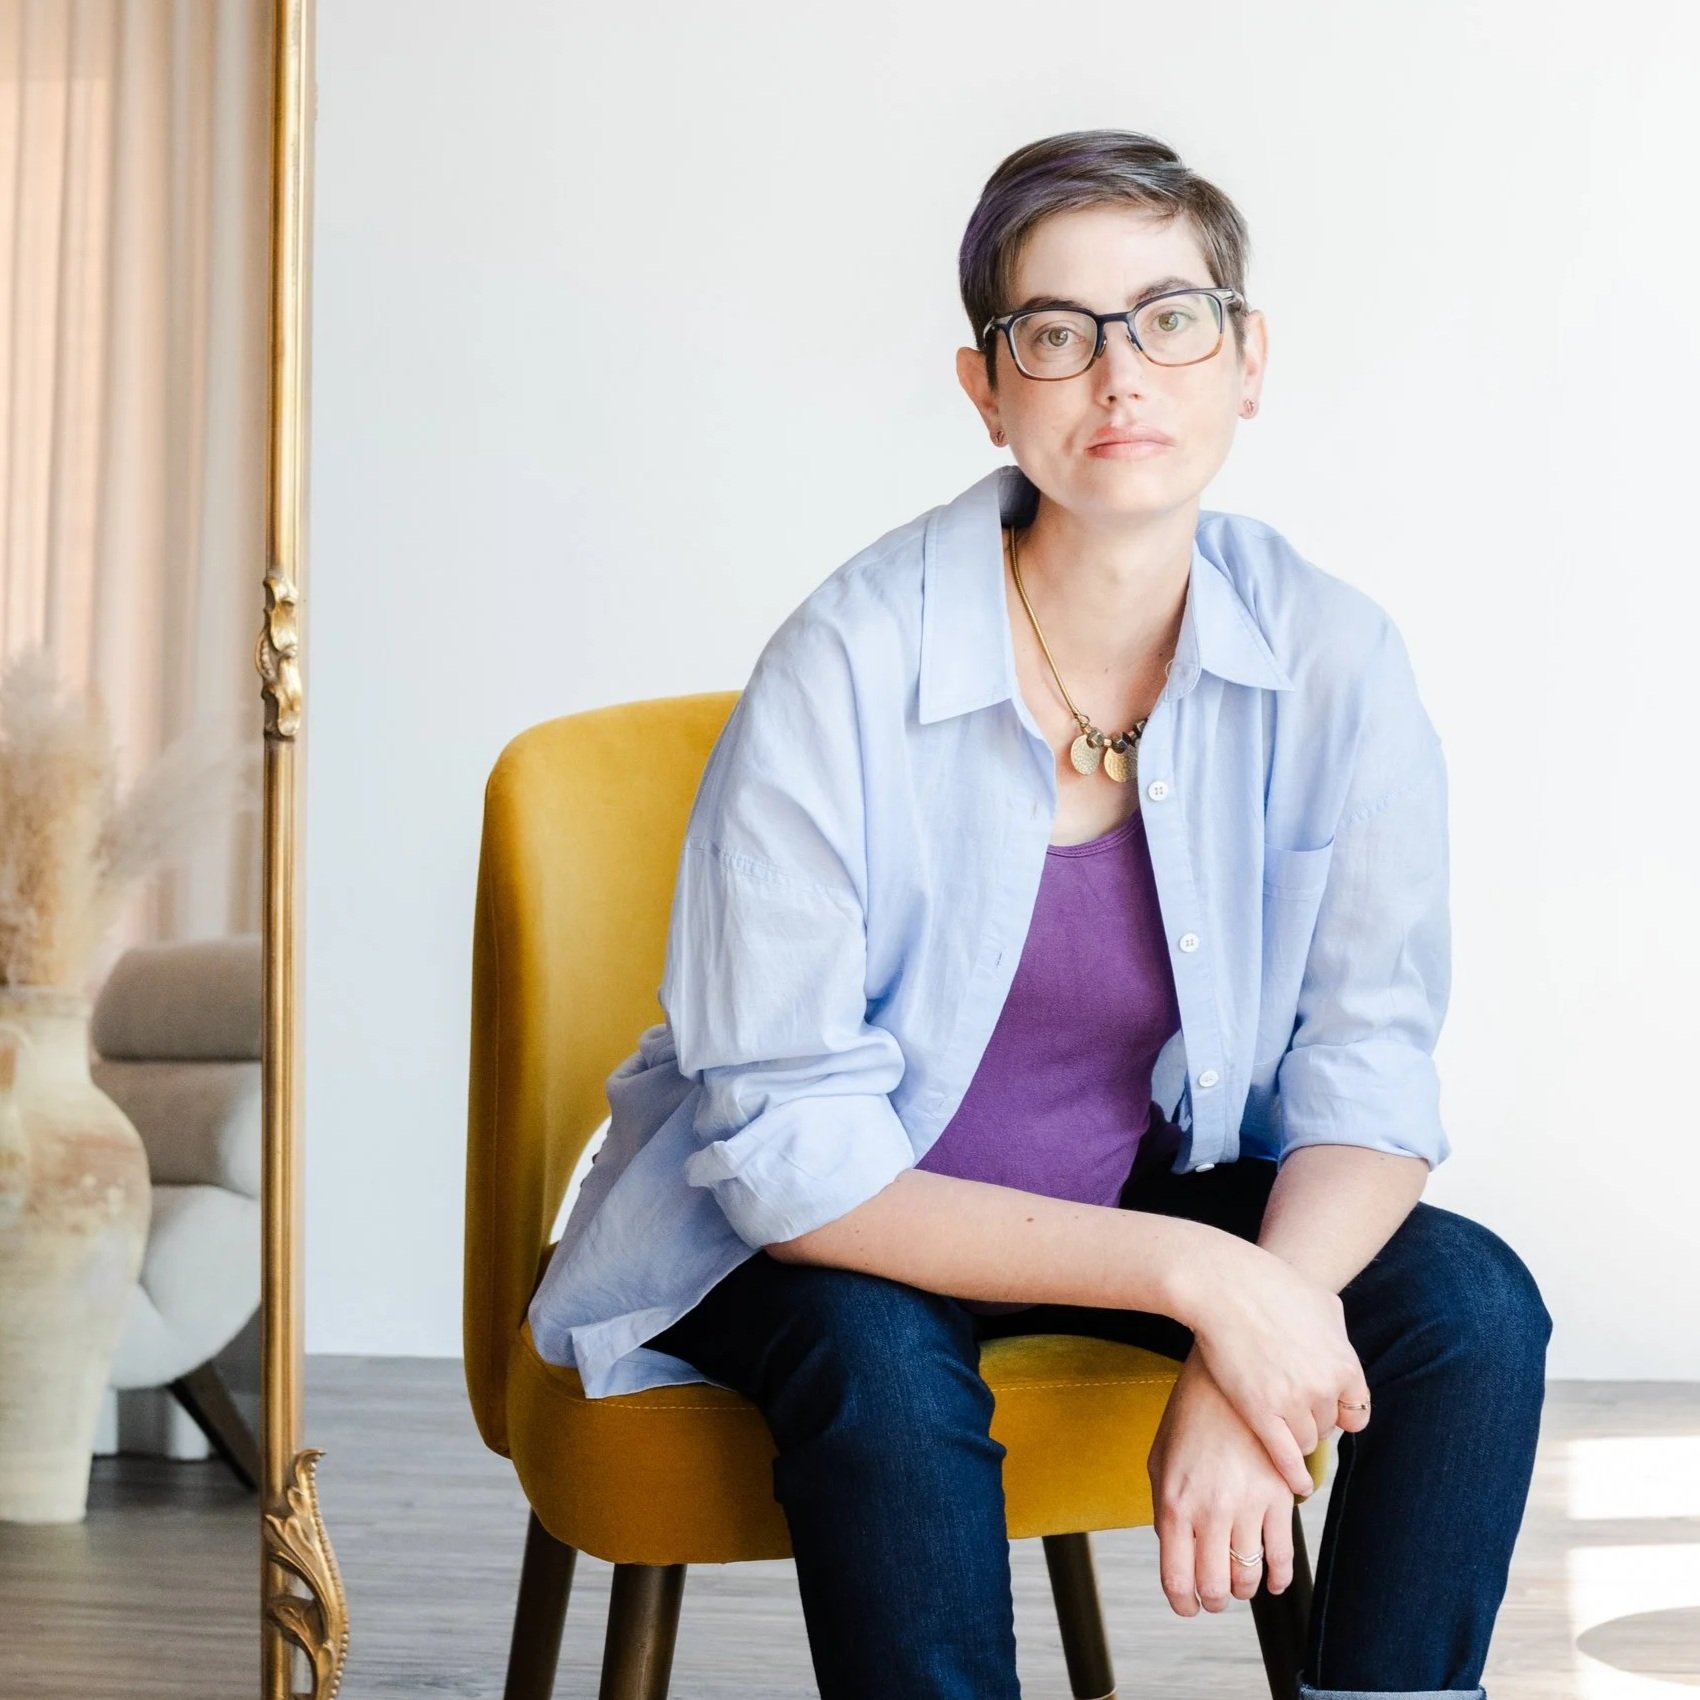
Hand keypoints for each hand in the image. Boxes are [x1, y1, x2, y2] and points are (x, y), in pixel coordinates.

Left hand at [1148, 1352, 1300, 1616]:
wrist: (1229, 1377)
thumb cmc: (1190, 1416)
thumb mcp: (1161, 1457)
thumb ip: (1163, 1507)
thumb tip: (1174, 1548)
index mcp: (1173, 1504)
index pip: (1177, 1579)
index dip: (1183, 1603)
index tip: (1188, 1606)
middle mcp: (1209, 1512)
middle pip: (1214, 1587)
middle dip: (1212, 1600)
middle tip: (1214, 1597)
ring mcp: (1247, 1506)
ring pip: (1249, 1577)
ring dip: (1243, 1590)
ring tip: (1239, 1583)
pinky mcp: (1279, 1497)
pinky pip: (1283, 1556)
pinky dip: (1279, 1578)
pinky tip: (1273, 1580)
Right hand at [1179, 1236, 1371, 1495]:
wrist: (1224, 1285)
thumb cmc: (1269, 1284)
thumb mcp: (1322, 1302)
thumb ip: (1337, 1333)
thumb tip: (1340, 1348)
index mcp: (1344, 1362)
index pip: (1356, 1411)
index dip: (1339, 1411)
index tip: (1325, 1409)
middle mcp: (1324, 1388)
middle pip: (1327, 1425)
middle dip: (1311, 1418)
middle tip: (1289, 1405)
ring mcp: (1292, 1403)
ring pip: (1305, 1441)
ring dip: (1294, 1437)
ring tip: (1278, 1426)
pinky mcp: (1260, 1413)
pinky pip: (1285, 1458)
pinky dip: (1292, 1474)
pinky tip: (1295, 1483)